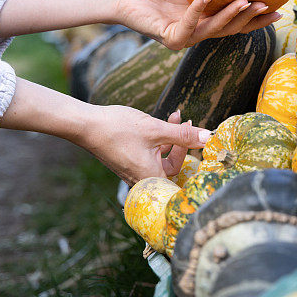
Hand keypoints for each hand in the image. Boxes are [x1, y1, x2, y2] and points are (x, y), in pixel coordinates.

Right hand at [77, 107, 209, 184]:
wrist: (87, 125)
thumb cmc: (118, 129)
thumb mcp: (156, 129)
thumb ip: (184, 135)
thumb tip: (209, 137)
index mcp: (151, 178)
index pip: (182, 177)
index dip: (194, 157)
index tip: (201, 138)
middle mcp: (142, 179)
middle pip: (173, 166)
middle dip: (182, 142)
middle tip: (187, 122)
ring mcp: (134, 172)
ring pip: (162, 158)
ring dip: (171, 138)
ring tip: (175, 116)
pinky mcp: (128, 162)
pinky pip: (150, 155)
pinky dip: (158, 141)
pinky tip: (160, 123)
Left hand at [115, 0, 282, 49]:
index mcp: (207, 18)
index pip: (238, 21)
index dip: (258, 19)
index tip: (279, 9)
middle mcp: (199, 31)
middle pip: (231, 29)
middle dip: (251, 20)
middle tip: (268, 6)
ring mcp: (185, 37)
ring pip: (214, 30)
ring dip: (231, 16)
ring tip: (246, 0)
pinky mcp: (169, 38)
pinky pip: (187, 27)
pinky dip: (197, 11)